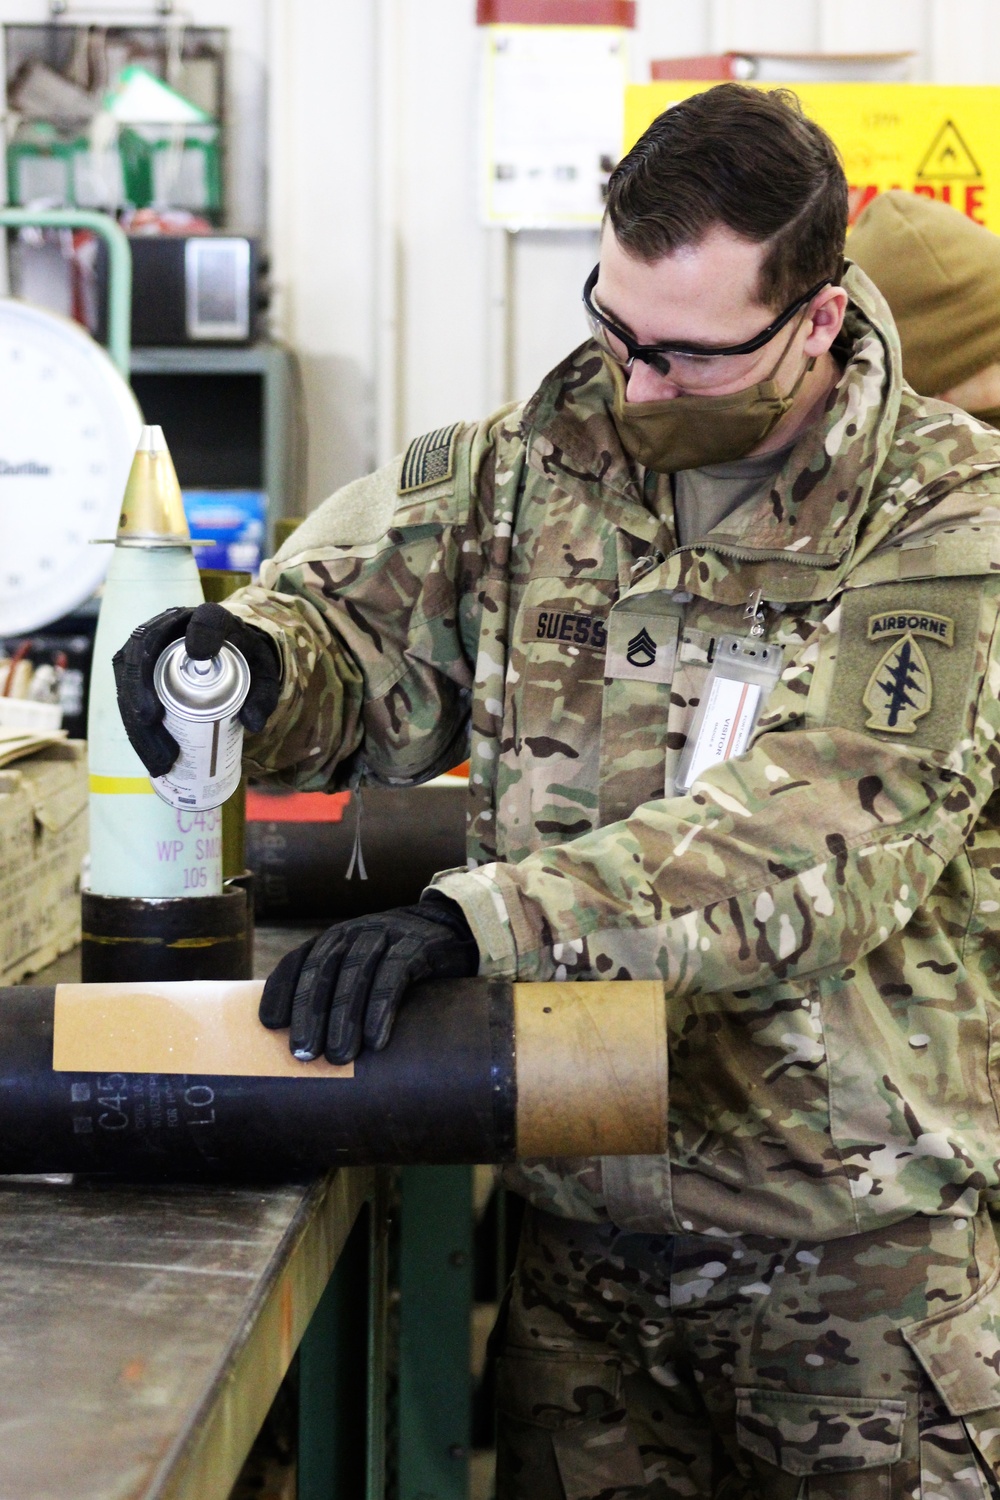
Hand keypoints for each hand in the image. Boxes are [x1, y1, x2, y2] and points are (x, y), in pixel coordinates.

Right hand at [113, 602, 280, 776]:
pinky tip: (149, 755)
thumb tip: (252, 723)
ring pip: (128, 674)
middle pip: (145, 646)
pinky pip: (126, 692)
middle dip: (141, 687)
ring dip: (134, 716)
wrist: (227, 654)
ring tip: (157, 756)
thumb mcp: (262, 675)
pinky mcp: (138, 666)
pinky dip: (135, 727)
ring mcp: (149, 644)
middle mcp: (173, 625)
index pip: (207, 617)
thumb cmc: (242, 660)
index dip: (200, 633)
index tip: (199, 657)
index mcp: (211, 618)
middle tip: (153, 723)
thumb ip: (264, 696)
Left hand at [259, 894, 479, 1063]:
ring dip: (343, 1017)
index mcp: (333, 940)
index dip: (282, 990)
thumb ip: (337, 991)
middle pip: (322, 970)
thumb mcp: (361, 968)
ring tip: (338, 1056)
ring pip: (355, 975)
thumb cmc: (397, 962)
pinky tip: (375, 1039)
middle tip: (303, 1053)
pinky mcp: (415, 946)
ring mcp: (385, 936)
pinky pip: (393, 976)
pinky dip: (380, 1008)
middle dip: (310, 1013)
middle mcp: (354, 933)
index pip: (298, 961)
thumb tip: (305, 1045)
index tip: (271, 1025)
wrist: (449, 930)